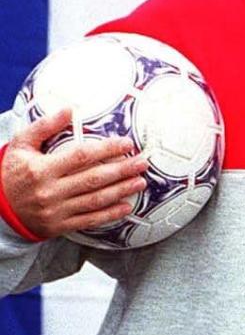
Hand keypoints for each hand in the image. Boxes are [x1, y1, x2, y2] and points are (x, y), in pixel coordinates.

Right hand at [2, 108, 146, 238]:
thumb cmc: (12, 172)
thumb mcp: (21, 145)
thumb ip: (44, 126)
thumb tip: (69, 109)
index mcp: (41, 169)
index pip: (81, 156)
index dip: (106, 149)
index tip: (126, 144)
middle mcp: (49, 191)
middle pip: (93, 179)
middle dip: (122, 170)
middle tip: (143, 163)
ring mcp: (55, 211)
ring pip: (95, 200)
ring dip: (121, 190)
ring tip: (140, 181)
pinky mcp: (58, 226)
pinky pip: (89, 220)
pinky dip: (110, 214)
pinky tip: (126, 206)